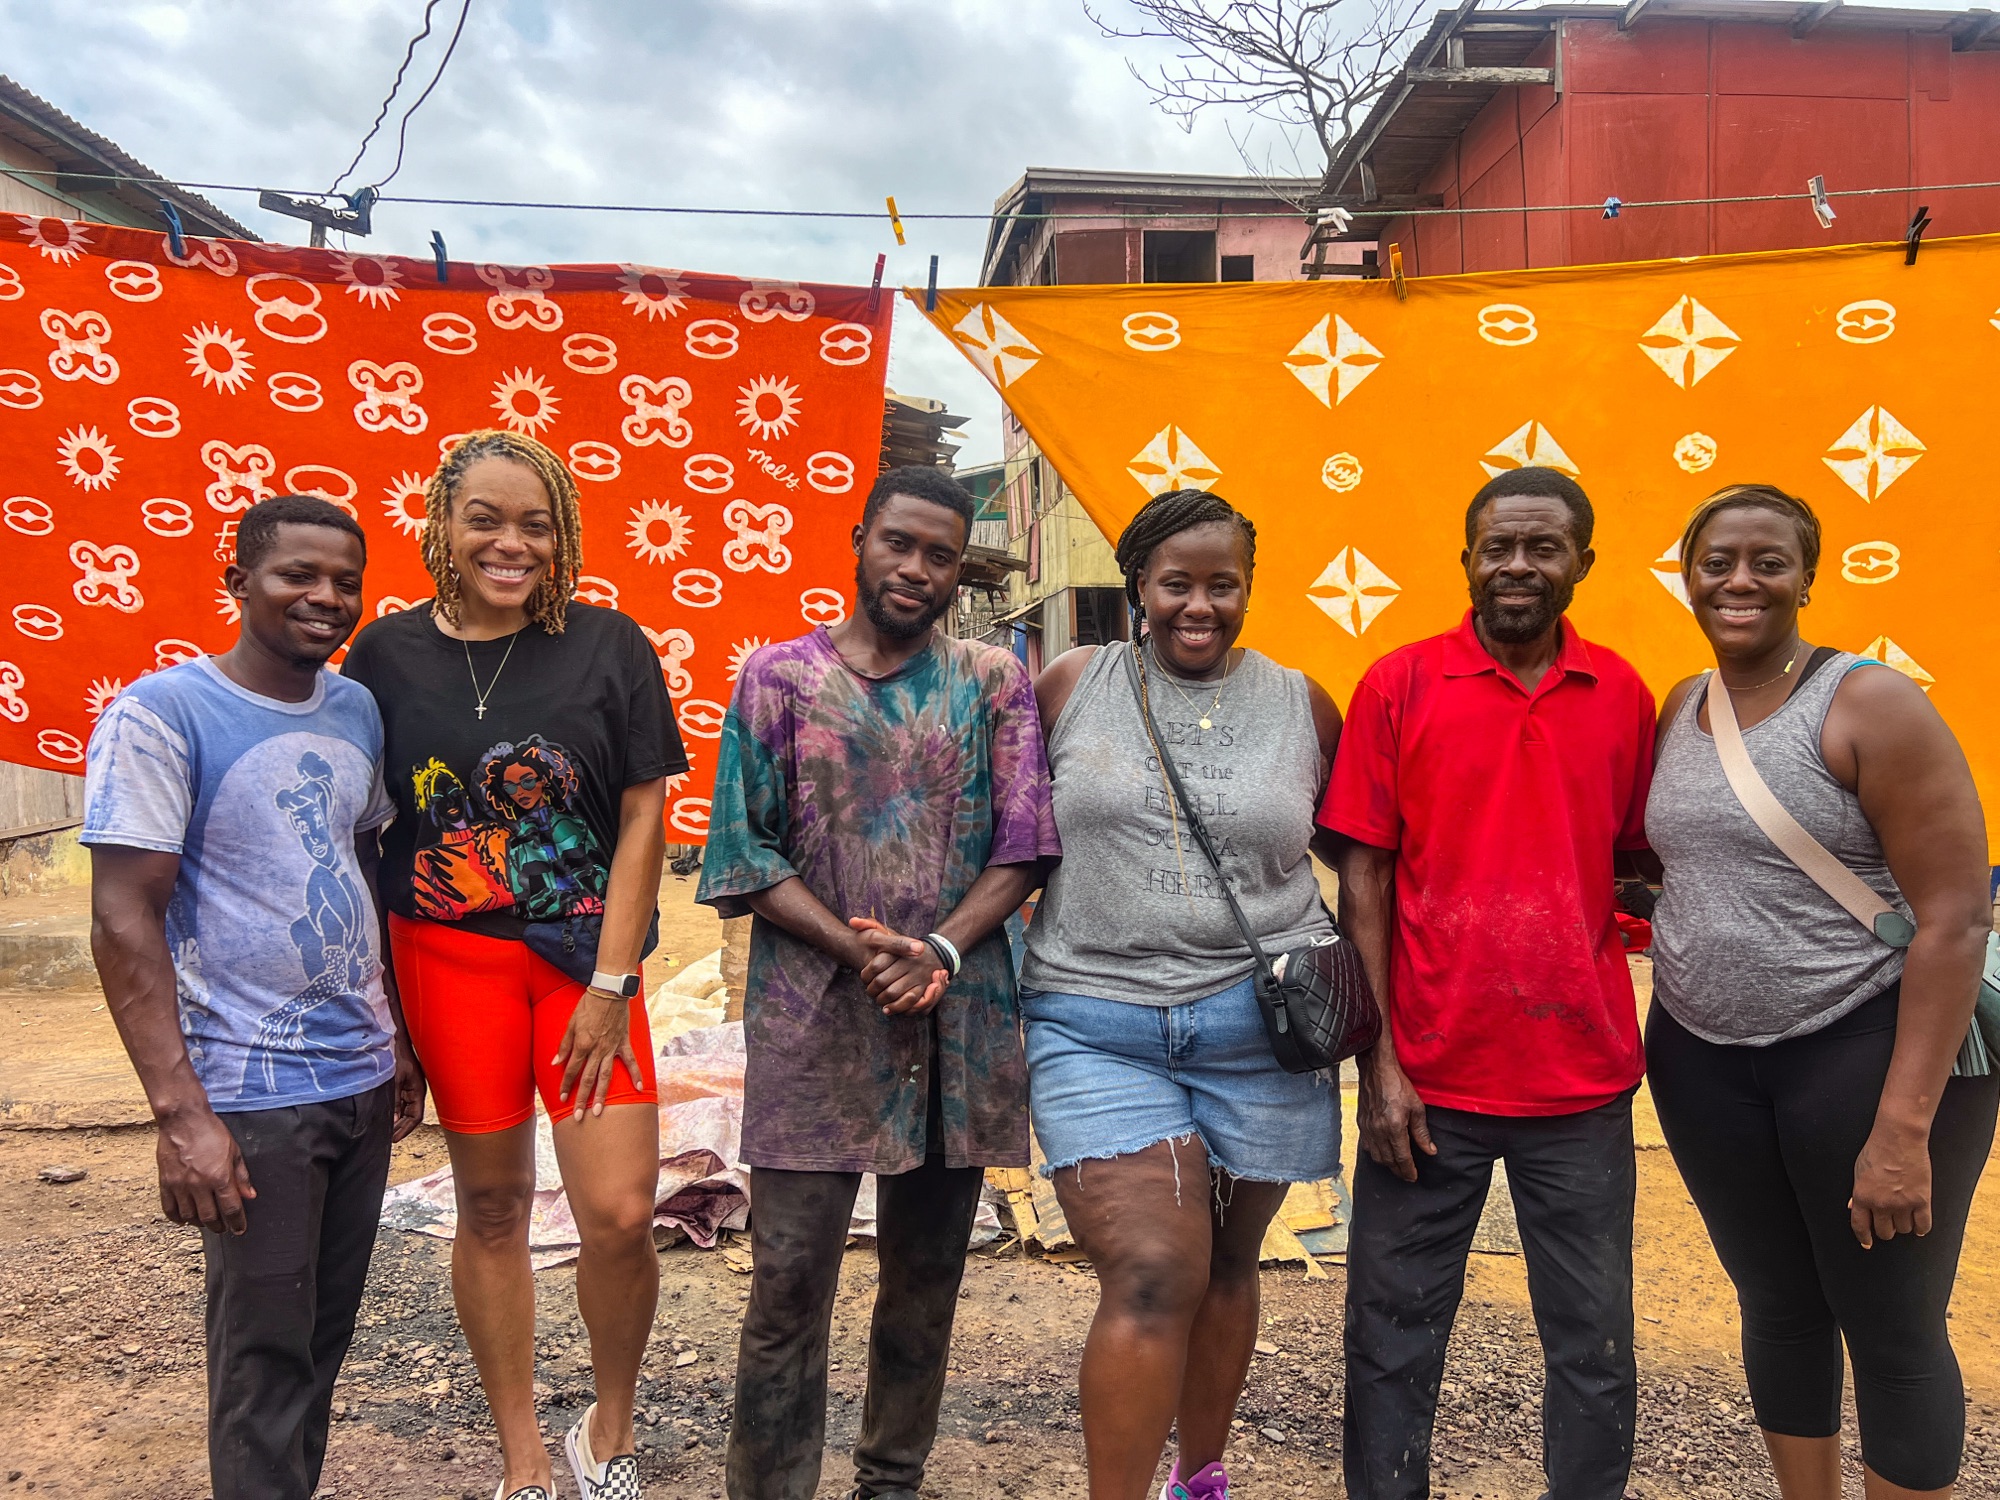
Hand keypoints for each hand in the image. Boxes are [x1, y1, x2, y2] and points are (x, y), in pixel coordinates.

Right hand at [156, 1104, 254, 1233]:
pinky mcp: (165, 1183)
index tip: (240, 1229)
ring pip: (190, 1216)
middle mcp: (199, 1185)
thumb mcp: (234, 1151)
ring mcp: (180, 1185)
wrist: (184, 1120)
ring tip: (206, 1222)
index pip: (231, 1209)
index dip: (237, 1222)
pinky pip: (170, 1209)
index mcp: (220, 1177)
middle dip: (219, 1226)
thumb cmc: (211, 1132)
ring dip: (200, 1223)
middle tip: (223, 1228)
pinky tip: (185, 1219)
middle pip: (210, 1217)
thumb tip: (250, 1195)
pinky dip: (178, 1218)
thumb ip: (242, 1176)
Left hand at [390, 1035, 427, 1142]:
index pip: (415, 1117)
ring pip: (405, 1109)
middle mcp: (415, 1090)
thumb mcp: (393, 1079)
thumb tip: (393, 1119)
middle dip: (400, 1127)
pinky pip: (400, 1102)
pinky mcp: (402, 1083)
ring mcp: (409, 1087)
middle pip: (411, 1115)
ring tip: (385, 1129)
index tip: (393, 1139)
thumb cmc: (396, 1055)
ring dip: (396, 1119)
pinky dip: (393, 1110)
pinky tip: (385, 1114)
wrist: (395, 1037)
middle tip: (387, 1137)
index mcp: (418, 1090)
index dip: (405, 1129)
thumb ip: (393, 1100)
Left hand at [554, 990, 641, 1118]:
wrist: (609, 992)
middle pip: (588, 1079)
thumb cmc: (588, 1006)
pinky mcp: (624, 1044)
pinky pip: (630, 1062)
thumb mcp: (571, 1023)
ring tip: (599, 1111)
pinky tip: (638, 1088)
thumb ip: (564, 1045)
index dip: (566, 1085)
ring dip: (602, 1095)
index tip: (562, 1099)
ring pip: (606, 1076)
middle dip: (582, 1099)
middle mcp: (597, 1050)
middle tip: (578, 1117)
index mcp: (582, 1045)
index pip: (571, 1070)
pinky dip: (635, 1075)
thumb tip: (556, 1063)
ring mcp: (612, 1048)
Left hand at [848, 918, 947, 1014]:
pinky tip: (887, 1008)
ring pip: (893, 992)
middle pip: (882, 981)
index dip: (866, 974)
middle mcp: (910, 961)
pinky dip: (896, 1007)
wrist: (931, 954)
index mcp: (899, 947)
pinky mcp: (925, 988)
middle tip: (869, 990)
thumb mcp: (885, 931)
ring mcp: (918, 975)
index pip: (876, 964)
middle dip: (871, 989)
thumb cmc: (899, 944)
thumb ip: (867, 924)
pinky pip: (909, 1001)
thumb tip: (852, 921)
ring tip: (876, 998)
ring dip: (881, 999)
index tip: (864, 976)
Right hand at [1358, 1047, 1435, 1182]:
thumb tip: (1430, 1150)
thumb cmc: (1398, 1084)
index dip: (1408, 1170)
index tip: (1414, 1177)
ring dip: (1387, 1164)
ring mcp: (1367, 1128)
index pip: (1402, 1157)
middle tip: (1407, 1175)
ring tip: (1397, 1166)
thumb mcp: (1417, 1107)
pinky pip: (1367, 1146)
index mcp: (1394, 1127)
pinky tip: (1383, 1152)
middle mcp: (1378, 1130)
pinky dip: (1376, 1153)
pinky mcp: (1361, 1123)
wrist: (1376, 1069)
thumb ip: (1422, 1132)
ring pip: (1376, 1156)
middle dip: (1399, 1171)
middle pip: (1388, 1160)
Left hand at [1850, 1121, 1932, 1247]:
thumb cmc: (1877, 1150)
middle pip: (1885, 1232)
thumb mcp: (1858, 1171)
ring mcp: (1902, 1204)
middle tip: (1889, 1222)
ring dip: (1903, 1226)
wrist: (1899, 1139)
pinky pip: (1923, 1226)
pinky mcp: (1922, 1201)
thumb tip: (1852, 1207)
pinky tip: (1919, 1226)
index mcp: (1862, 1196)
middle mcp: (1881, 1204)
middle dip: (1886, 1229)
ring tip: (1904, 1215)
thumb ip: (1857, 1192)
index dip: (1864, 1237)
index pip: (1860, 1226)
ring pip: (1904, 1230)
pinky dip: (1921, 1229)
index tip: (1867, 1244)